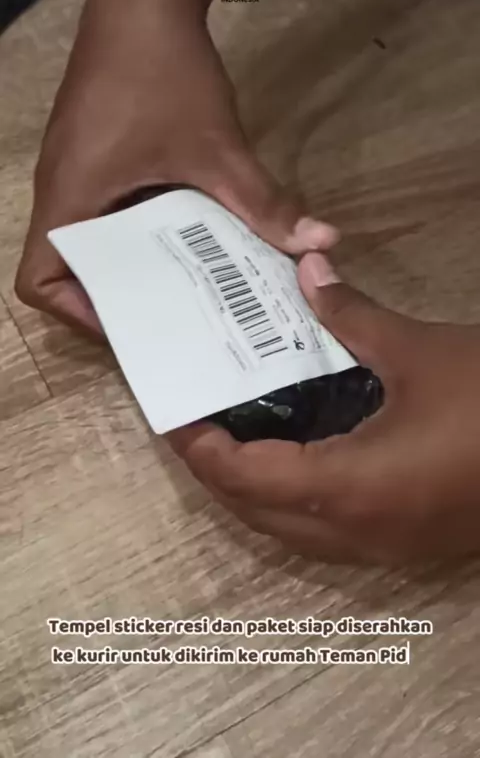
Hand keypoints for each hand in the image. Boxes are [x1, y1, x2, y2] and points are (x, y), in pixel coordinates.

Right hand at [15, 9, 335, 336]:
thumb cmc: (164, 72)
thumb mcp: (218, 149)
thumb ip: (264, 203)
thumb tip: (321, 244)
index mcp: (68, 197)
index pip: (37, 281)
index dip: (77, 313)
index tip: (134, 319)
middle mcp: (62, 188)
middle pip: (67, 267)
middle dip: (118, 294)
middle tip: (176, 311)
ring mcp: (75, 167)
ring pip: (91, 237)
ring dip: (134, 260)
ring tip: (189, 279)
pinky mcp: (94, 150)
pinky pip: (105, 206)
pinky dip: (139, 226)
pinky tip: (189, 228)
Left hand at [169, 253, 479, 564]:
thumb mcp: (420, 351)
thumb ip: (352, 314)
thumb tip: (308, 267)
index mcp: (345, 488)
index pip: (240, 475)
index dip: (198, 447)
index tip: (172, 411)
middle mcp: (353, 532)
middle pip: (254, 511)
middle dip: (216, 470)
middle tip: (198, 417)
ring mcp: (384, 548)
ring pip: (289, 529)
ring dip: (253, 489)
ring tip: (237, 433)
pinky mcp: (409, 544)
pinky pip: (326, 530)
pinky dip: (295, 498)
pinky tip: (300, 453)